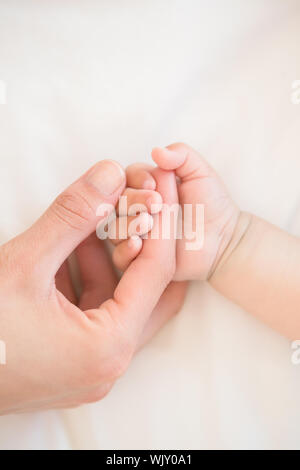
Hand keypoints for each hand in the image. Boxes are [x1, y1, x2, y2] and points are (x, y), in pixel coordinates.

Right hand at [0, 160, 179, 413]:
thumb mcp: (23, 264)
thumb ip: (72, 216)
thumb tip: (109, 174)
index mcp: (107, 347)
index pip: (156, 274)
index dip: (160, 225)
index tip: (159, 190)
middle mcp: (106, 365)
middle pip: (150, 292)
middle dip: (144, 243)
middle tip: (140, 206)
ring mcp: (89, 370)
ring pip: (120, 303)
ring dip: (111, 261)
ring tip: (96, 222)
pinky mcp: (70, 366)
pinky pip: (95, 316)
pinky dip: (89, 281)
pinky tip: (69, 253)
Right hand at [122, 143, 238, 280]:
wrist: (223, 239)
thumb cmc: (211, 204)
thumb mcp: (200, 172)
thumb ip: (181, 155)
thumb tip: (156, 151)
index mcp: (145, 186)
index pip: (126, 176)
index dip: (137, 178)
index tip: (155, 184)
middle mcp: (134, 209)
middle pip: (116, 202)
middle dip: (133, 201)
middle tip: (156, 205)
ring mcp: (134, 234)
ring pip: (114, 228)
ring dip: (128, 225)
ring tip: (149, 225)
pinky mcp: (138, 258)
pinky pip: (120, 256)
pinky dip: (126, 250)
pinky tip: (139, 245)